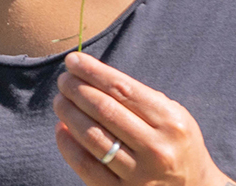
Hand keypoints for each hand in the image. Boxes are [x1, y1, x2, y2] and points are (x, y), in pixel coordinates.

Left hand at [53, 52, 235, 185]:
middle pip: (104, 110)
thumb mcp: (172, 115)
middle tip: (63, 80)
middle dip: (76, 89)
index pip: (123, 89)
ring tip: (60, 100)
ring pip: (91, 136)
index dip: (93, 72)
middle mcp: (156, 149)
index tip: (74, 60)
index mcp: (171, 122)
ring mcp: (139, 174)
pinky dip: (67, 144)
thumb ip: (137, 97)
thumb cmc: (175, 143)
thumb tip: (88, 76)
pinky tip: (61, 128)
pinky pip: (85, 165)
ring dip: (68, 113)